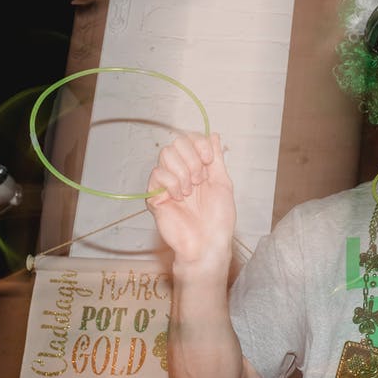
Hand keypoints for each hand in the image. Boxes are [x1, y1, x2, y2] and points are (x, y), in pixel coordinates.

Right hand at [145, 132, 236, 266]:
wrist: (207, 243)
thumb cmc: (218, 220)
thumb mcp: (223, 184)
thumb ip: (217, 159)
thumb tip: (213, 134)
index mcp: (198, 168)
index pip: (190, 139)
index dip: (199, 144)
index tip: (209, 160)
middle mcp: (181, 172)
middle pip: (176, 143)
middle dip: (192, 159)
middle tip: (199, 181)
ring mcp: (167, 183)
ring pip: (166, 155)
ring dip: (183, 172)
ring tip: (190, 192)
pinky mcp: (154, 195)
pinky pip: (157, 174)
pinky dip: (172, 184)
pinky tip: (179, 199)